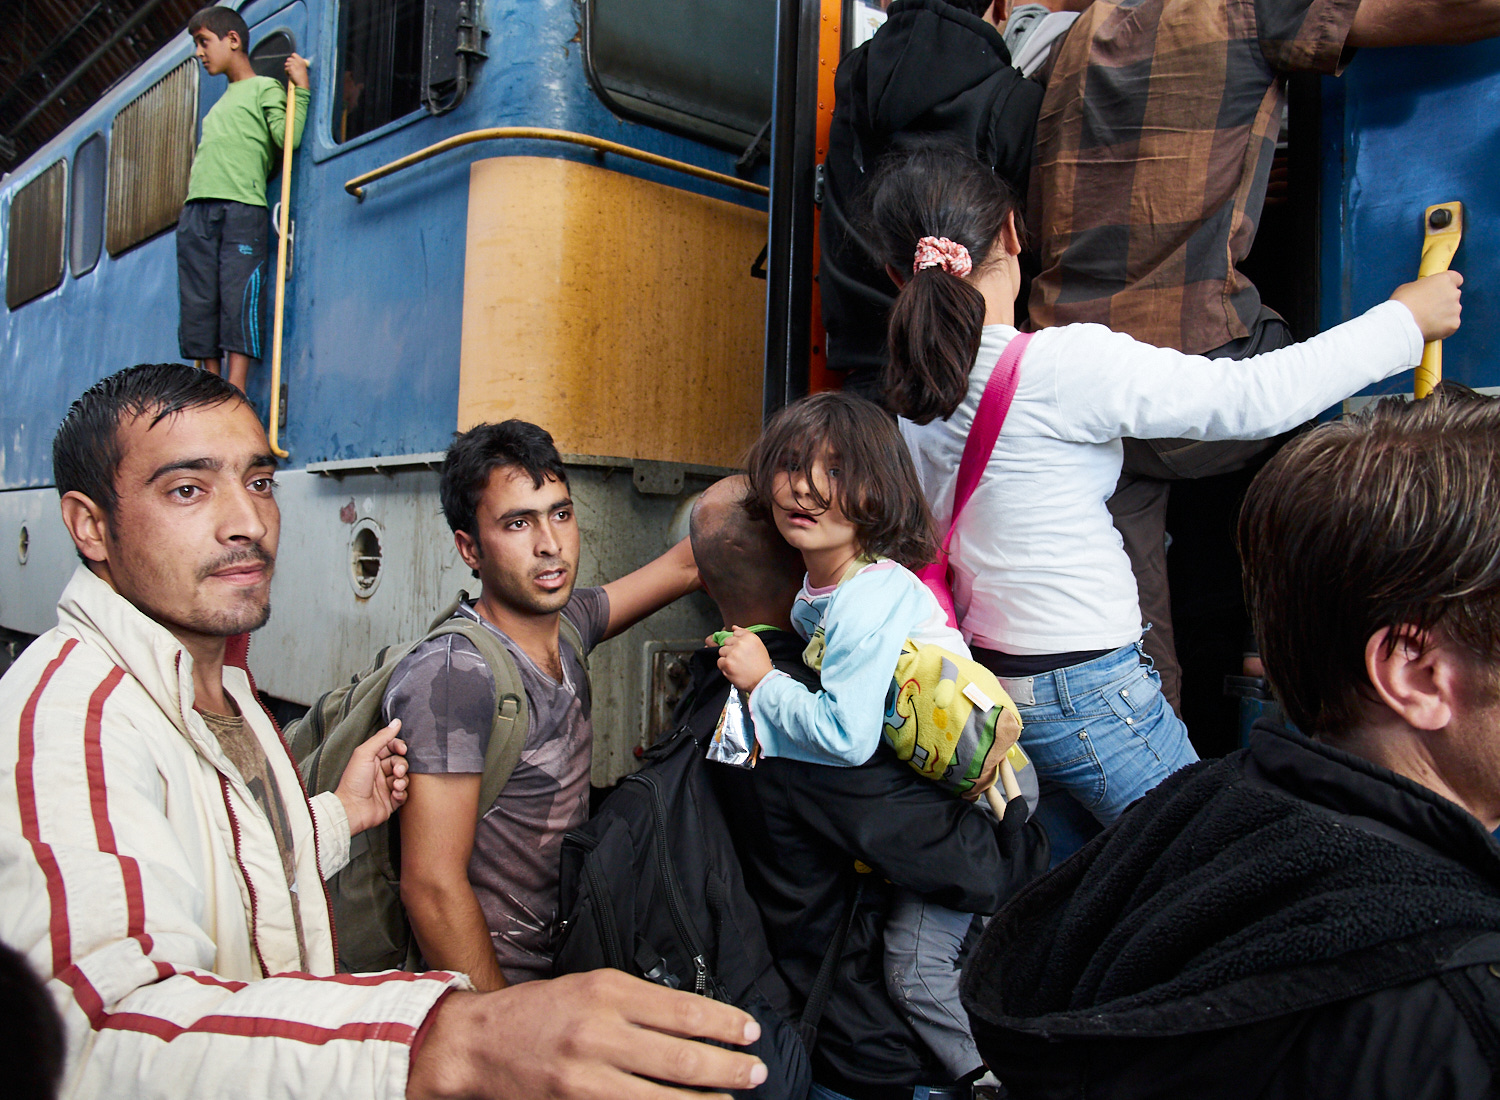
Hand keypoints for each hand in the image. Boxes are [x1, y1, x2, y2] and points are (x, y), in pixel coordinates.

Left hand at [285, 52, 310, 88]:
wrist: (303, 83)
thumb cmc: (302, 78)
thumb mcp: (302, 68)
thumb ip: (297, 63)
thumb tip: (289, 60)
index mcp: (302, 61)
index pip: (294, 54)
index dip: (292, 58)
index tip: (293, 63)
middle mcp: (298, 61)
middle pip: (288, 59)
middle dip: (289, 64)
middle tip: (292, 70)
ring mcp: (294, 64)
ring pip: (286, 64)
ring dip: (288, 69)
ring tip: (292, 73)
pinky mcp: (291, 68)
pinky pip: (285, 69)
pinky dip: (287, 73)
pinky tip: (291, 76)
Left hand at [334, 721, 407, 836]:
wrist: (351, 809)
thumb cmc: (354, 781)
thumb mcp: (365, 753)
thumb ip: (382, 737)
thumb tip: (397, 722)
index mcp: (372, 759)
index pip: (391, 747)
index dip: (399, 747)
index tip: (402, 749)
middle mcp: (379, 772)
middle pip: (400, 762)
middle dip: (402, 766)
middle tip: (397, 772)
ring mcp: (385, 786)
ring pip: (404, 778)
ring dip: (402, 781)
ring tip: (395, 785)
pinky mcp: (390, 801)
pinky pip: (403, 794)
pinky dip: (401, 793)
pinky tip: (394, 795)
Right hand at [407, 969, 767, 1099]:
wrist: (476, 1044)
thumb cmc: (536, 1012)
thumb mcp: (588, 986)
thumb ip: (637, 1003)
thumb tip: (695, 1022)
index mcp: (607, 992)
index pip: (684, 1010)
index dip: (725, 1025)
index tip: (750, 1032)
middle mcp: (600, 1033)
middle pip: (683, 1058)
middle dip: (728, 1069)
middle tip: (756, 1073)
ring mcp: (586, 1077)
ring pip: (664, 1097)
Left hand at [711, 626, 773, 693]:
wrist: (763, 680)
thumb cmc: (761, 665)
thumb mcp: (758, 645)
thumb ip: (745, 634)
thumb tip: (733, 627)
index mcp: (749, 637)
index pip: (735, 633)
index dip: (737, 642)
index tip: (741, 649)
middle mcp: (740, 643)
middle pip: (726, 642)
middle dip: (731, 650)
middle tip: (740, 658)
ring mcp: (733, 653)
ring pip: (722, 651)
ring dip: (727, 658)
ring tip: (737, 664)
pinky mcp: (727, 663)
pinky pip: (719, 662)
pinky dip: (724, 666)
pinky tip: (734, 669)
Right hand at [1390, 270, 1461, 341]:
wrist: (1401, 322)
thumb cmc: (1402, 303)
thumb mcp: (1409, 287)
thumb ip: (1423, 287)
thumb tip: (1424, 292)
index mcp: (1443, 280)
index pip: (1456, 278)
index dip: (1450, 284)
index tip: (1442, 289)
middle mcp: (1453, 292)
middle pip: (1453, 295)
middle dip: (1444, 301)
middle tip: (1429, 308)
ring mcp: (1455, 309)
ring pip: (1452, 311)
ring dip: (1443, 314)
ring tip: (1427, 320)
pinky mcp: (1454, 323)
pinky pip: (1451, 324)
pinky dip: (1443, 327)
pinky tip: (1430, 328)